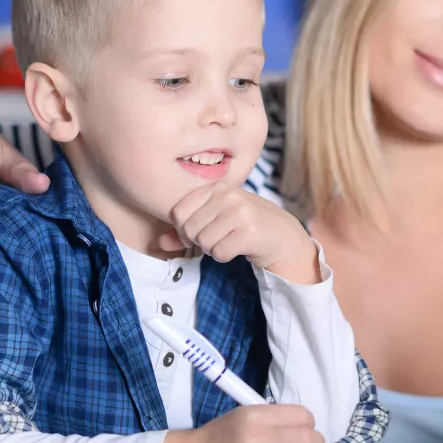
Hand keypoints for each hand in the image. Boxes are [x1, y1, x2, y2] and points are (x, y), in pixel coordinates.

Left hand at [160, 182, 319, 284]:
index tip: (203, 231)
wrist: (283, 237)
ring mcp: (239, 211)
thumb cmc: (246, 227)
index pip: (178, 212)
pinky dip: (225, 256)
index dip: (184, 229)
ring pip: (203, 242)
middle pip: (189, 229)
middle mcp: (227, 194)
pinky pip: (219, 252)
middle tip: (219, 239)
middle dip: (200, 241)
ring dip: (214, 249)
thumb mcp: (215, 220)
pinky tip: (239, 248)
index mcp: (216, 186)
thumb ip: (185, 230)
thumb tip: (159, 242)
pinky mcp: (249, 231)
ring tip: (230, 241)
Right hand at [191, 404, 324, 442]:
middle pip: (308, 438)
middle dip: (318, 442)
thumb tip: (310, 428)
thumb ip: (275, 419)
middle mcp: (259, 439)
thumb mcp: (246, 414)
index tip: (307, 428)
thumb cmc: (224, 434)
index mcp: (256, 416)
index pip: (302, 415)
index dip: (310, 422)